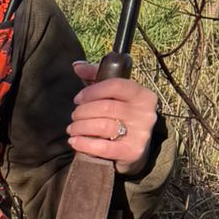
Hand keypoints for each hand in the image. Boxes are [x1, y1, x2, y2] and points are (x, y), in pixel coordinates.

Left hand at [68, 61, 159, 179]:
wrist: (134, 147)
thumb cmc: (119, 115)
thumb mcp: (111, 95)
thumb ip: (95, 77)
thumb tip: (77, 66)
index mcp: (142, 95)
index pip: (116, 85)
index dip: (92, 91)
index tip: (78, 99)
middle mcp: (146, 114)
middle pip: (106, 107)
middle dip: (83, 112)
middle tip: (74, 116)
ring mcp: (141, 134)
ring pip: (103, 126)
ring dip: (81, 127)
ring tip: (72, 128)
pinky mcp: (133, 152)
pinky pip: (104, 147)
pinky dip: (84, 143)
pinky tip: (74, 141)